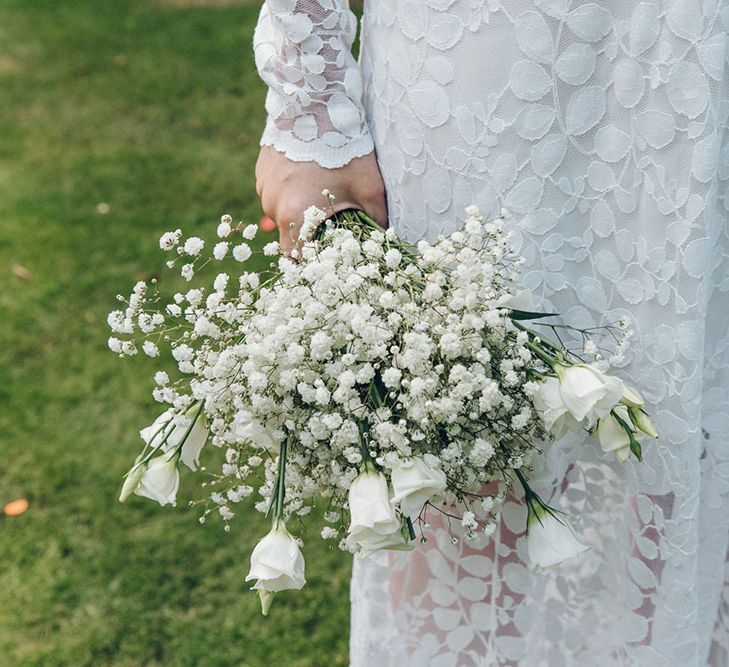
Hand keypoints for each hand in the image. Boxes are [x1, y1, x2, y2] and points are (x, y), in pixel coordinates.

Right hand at [255, 146, 387, 254]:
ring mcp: (264, 186)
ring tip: (320, 195)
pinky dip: (289, 192)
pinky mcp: (262, 170)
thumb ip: (376, 220)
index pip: (294, 257)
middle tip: (328, 227)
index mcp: (295, 215)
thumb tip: (384, 239)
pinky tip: (308, 178)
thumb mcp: (369, 187)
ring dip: (297, 211)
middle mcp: (273, 204)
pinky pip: (274, 192)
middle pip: (287, 235)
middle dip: (306, 235)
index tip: (322, 261)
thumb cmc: (344, 147)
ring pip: (280, 213)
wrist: (315, 101)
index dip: (308, 262)